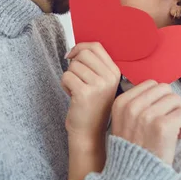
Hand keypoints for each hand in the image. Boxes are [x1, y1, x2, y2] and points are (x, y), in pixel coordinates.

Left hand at [61, 42, 120, 179]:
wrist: (89, 133)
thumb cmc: (92, 107)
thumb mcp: (100, 83)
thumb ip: (93, 65)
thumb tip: (74, 49)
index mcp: (115, 72)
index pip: (96, 46)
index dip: (80, 47)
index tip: (72, 56)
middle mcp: (109, 77)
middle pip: (83, 53)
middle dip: (73, 64)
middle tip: (76, 79)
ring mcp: (98, 85)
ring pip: (73, 66)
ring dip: (69, 77)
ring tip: (76, 90)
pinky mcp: (85, 93)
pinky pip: (66, 77)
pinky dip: (65, 85)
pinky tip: (72, 96)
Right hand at [111, 80, 180, 164]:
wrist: (132, 178)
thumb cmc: (132, 150)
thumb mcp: (123, 122)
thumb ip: (136, 104)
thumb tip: (160, 90)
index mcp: (121, 102)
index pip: (150, 84)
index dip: (158, 98)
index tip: (157, 113)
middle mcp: (132, 106)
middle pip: (164, 88)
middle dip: (170, 104)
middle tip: (168, 120)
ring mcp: (147, 115)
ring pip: (176, 99)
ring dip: (178, 114)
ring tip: (173, 130)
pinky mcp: (162, 126)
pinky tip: (178, 136)